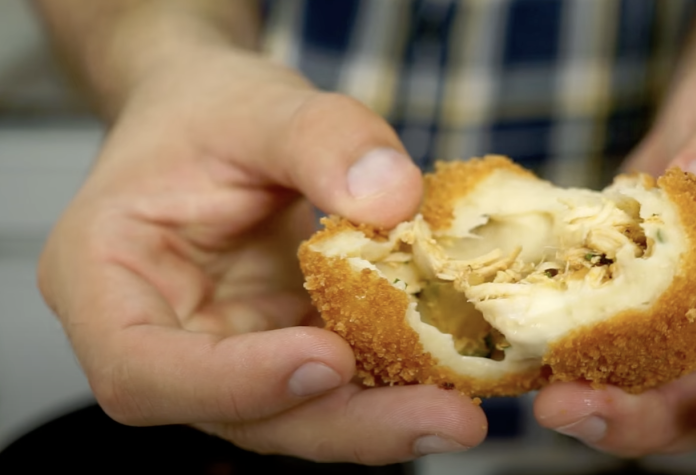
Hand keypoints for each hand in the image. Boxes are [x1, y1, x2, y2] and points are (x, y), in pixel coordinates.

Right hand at [37, 48, 485, 463]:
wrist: (214, 117)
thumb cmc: (207, 110)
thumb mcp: (257, 102)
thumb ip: (321, 138)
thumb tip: (395, 196)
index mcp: (104, 281)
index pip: (143, 369)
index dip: (234, 383)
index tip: (328, 360)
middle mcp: (159, 338)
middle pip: (237, 414)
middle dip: (343, 424)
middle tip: (446, 420)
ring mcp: (224, 353)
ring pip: (293, 414)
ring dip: (379, 419)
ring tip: (461, 412)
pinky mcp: (280, 350)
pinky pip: (331, 384)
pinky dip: (389, 384)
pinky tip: (451, 377)